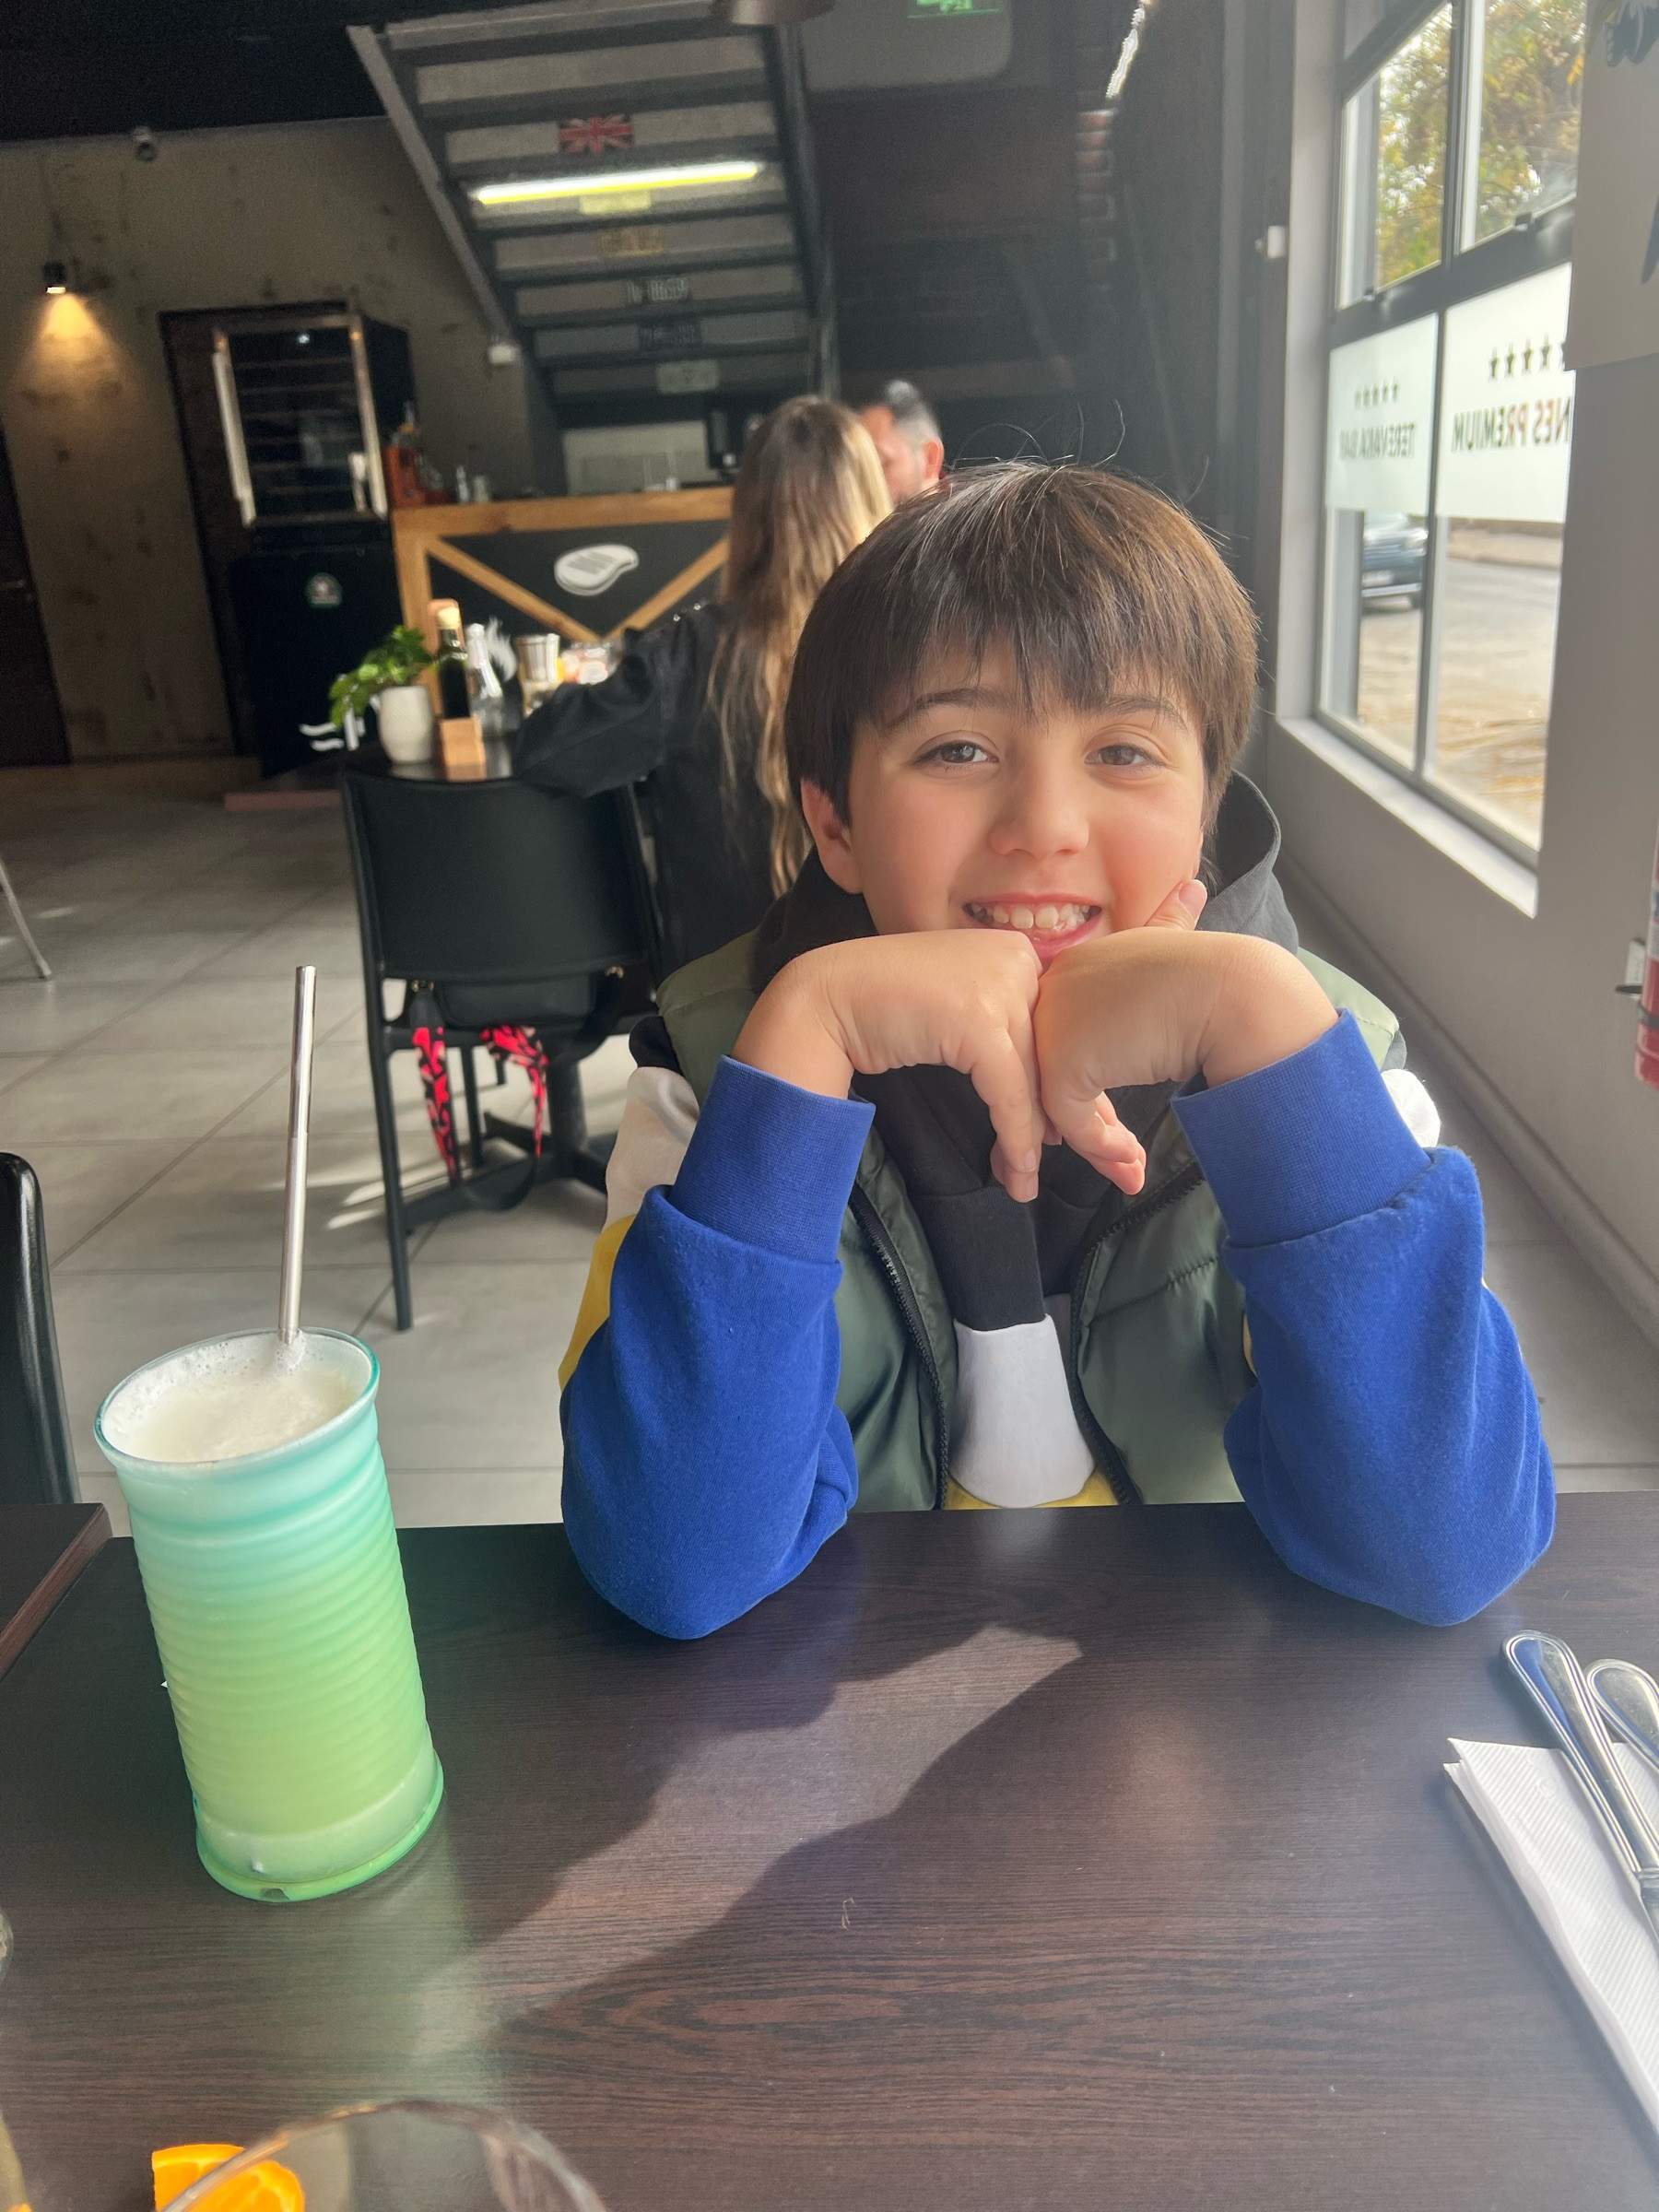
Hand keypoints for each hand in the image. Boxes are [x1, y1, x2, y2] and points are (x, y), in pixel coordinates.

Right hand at [733, 931, 1145, 1201]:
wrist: (824, 998)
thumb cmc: (886, 1010)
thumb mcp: (961, 1013)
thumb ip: (1004, 1035)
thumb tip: (1047, 1098)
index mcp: (1018, 954)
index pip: (1057, 1031)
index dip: (1069, 1088)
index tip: (1072, 1137)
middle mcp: (1017, 960)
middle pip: (1056, 1054)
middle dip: (1073, 1118)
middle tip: (1091, 1166)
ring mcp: (999, 985)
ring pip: (1036, 1079)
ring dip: (1036, 1140)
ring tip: (1027, 1183)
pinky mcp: (978, 1018)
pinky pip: (1009, 1092)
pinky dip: (1014, 1137)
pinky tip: (1015, 1171)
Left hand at [1033, 878, 1337, 1177]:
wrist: (1235, 993)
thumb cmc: (1219, 974)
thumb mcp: (1180, 944)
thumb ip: (1171, 925)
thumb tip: (1193, 888)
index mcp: (1079, 962)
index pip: (1069, 1034)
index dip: (1094, 1078)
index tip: (1115, 1115)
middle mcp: (1055, 988)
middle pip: (1055, 1069)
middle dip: (1083, 1121)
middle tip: (1122, 1156)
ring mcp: (1054, 1024)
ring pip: (1057, 1100)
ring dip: (1095, 1144)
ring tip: (1131, 1169)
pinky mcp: (1062, 1061)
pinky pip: (1071, 1119)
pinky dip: (1101, 1147)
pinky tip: (1135, 1159)